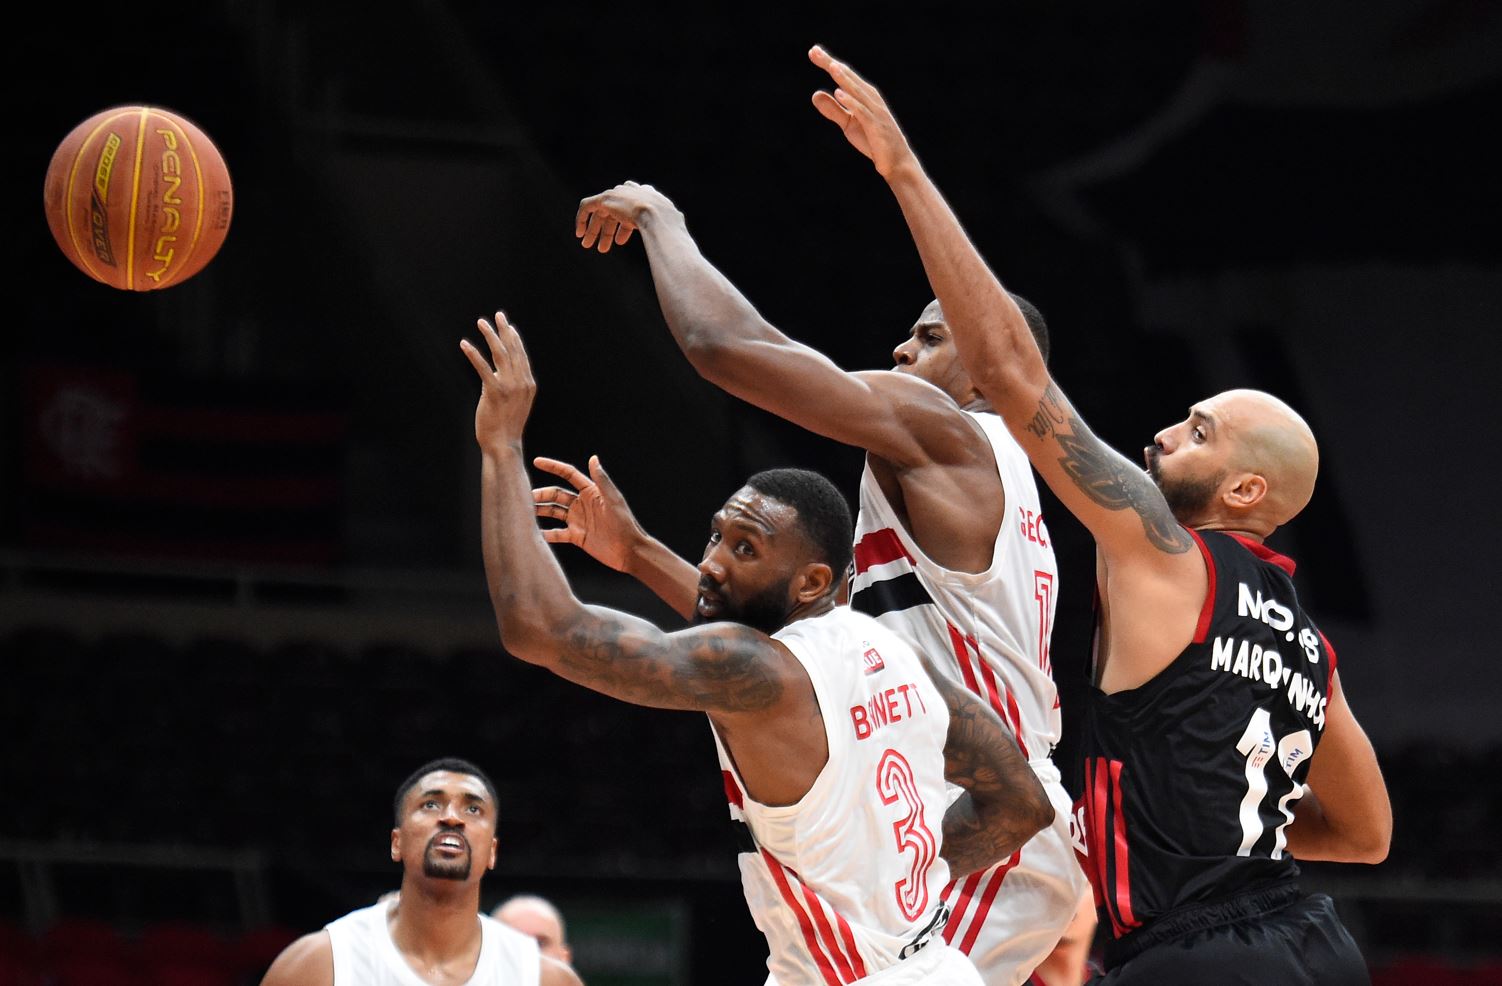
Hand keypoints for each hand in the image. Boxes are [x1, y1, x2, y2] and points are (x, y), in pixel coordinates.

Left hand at [460, 310, 535, 451]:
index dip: (514, 337)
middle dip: (504, 330)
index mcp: (528, 383)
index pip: (521, 354)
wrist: (503, 443)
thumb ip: (508, 384)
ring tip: (481, 323)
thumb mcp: (514, 402)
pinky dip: (473, 354)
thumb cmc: (506, 425)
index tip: (507, 324)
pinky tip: (465, 344)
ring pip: (500, 354)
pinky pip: (483, 368)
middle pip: (512, 349)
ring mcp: (509, 386)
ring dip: (490, 336)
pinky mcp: (494, 391)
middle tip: (498, 315)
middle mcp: (522, 382)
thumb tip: (496, 372)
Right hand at [532, 454, 644, 571]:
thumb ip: (601, 480)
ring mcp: (578, 520)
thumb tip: (593, 458)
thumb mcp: (612, 500)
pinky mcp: (577, 536)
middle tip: (524, 497)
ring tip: (524, 512)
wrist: (629, 551)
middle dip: (541, 494)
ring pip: (554, 512)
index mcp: (591, 492)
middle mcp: (582, 504)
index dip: (553, 467)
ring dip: (540, 511)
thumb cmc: (625, 524)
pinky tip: (532, 533)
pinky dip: (545, 533)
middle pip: (556, 494)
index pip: (568, 475)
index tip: (536, 461)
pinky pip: (557, 533)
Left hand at [575, 181, 680, 253]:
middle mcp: (633, 193)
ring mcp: (620, 194)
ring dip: (594, 229)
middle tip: (601, 247)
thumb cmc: (669, 231)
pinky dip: (582, 218)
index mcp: (650, 199)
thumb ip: (671, 243)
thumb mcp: (673, 236)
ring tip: (588, 245)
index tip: (619, 241)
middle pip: (616, 210)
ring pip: (602, 211)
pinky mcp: (606, 198)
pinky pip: (588, 205)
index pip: (633, 209)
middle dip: (607, 229)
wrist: (658, 217)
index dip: (625, 226)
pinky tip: (579, 233)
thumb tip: (678, 261)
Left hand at [808, 44, 916, 178]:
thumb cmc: (874, 141)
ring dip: (844, 78)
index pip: (845, 76)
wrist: (897, 163)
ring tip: (830, 66)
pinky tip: (839, 94)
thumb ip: (833, 109)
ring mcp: (875, 112)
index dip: (829, 63)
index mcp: (865, 96)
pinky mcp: (876, 127)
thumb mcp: (848, 124)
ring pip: (857, 92)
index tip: (813, 51)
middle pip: (849, 78)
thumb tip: (815, 94)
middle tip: (815, 51)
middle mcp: (871, 99)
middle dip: (832, 64)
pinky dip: (852, 102)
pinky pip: (862, 112)